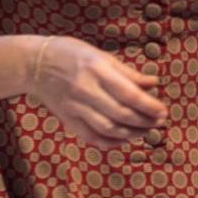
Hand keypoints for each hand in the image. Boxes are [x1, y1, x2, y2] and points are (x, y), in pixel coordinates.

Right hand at [25, 36, 167, 147]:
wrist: (35, 64)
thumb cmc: (72, 54)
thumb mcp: (100, 56)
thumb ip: (127, 73)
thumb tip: (154, 83)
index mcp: (97, 70)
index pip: (129, 94)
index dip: (149, 106)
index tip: (163, 111)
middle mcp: (86, 90)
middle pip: (122, 114)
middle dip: (145, 121)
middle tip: (159, 122)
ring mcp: (75, 107)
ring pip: (109, 129)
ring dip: (132, 133)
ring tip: (145, 131)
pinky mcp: (68, 119)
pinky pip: (92, 137)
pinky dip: (111, 142)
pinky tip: (124, 139)